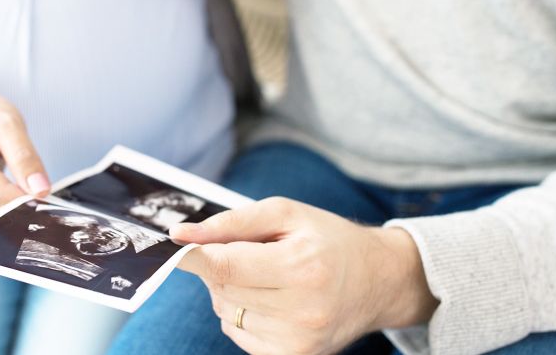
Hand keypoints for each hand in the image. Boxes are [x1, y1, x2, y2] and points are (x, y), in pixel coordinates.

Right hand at [0, 85, 50, 213]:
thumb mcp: (9, 124)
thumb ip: (25, 157)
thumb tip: (41, 190)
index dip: (27, 202)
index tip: (50, 202)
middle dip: (23, 202)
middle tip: (42, 185)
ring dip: (14, 202)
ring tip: (22, 176)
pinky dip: (6, 200)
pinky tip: (10, 182)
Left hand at [173, 198, 438, 354]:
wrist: (379, 281)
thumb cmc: (327, 239)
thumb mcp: (285, 214)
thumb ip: (231, 223)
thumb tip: (181, 235)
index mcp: (301, 267)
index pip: (225, 267)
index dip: (193, 256)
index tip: (176, 244)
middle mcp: (302, 311)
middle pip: (222, 289)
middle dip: (220, 266)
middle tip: (248, 252)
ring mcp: (298, 342)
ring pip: (226, 312)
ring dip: (231, 291)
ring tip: (267, 276)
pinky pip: (238, 333)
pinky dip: (243, 314)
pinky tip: (272, 301)